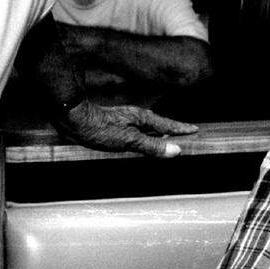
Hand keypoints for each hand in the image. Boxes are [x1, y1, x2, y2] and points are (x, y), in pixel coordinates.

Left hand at [64, 98, 197, 157]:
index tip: (194, 129)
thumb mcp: (129, 141)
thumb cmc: (99, 129)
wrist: (74, 120)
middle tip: (185, 135)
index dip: (181, 129)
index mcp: (142, 119)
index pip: (167, 125)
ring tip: (166, 141)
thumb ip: (152, 146)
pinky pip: (137, 133)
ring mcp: (125, 122)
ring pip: (147, 129)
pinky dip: (144, 138)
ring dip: (158, 135)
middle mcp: (135, 118)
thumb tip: (176, 150)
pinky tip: (139, 143)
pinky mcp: (115, 127)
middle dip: (172, 131)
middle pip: (159, 125)